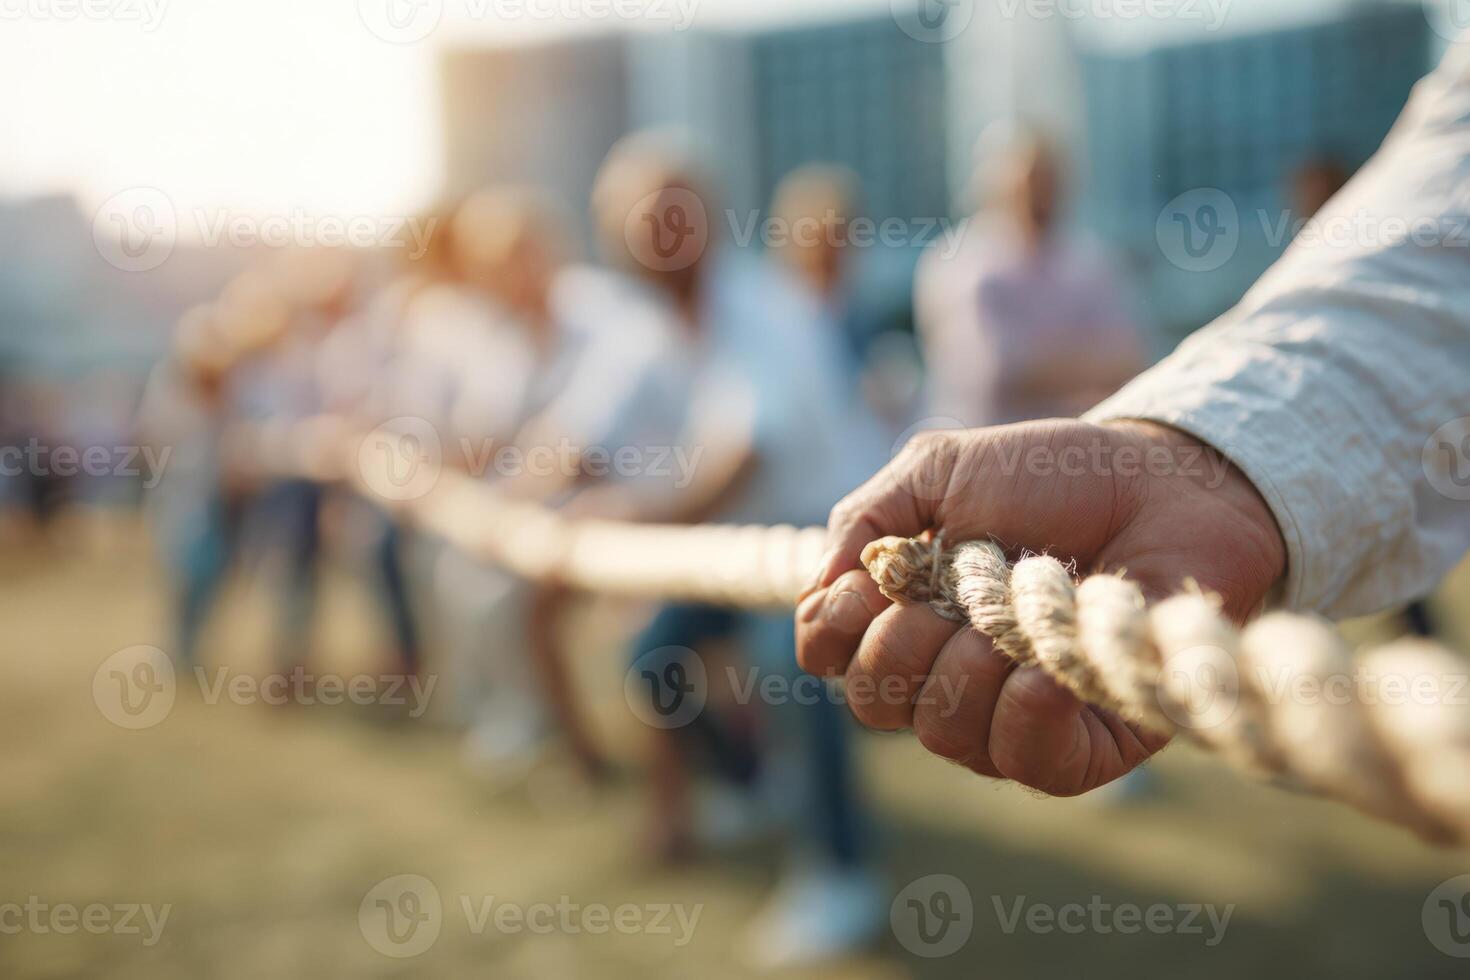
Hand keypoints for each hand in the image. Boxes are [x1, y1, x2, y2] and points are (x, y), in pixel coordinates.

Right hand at [796, 419, 1285, 795]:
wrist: (1165, 483)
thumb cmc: (1052, 474)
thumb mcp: (939, 469)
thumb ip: (866, 518)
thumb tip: (816, 590)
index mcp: (905, 615)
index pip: (829, 659)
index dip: (833, 629)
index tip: (869, 581)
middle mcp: (949, 674)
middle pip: (875, 705)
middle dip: (902, 641)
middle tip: (954, 584)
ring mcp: (1012, 713)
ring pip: (944, 735)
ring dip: (969, 665)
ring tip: (1014, 611)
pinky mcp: (1085, 742)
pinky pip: (1025, 764)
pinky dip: (1025, 714)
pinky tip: (1048, 671)